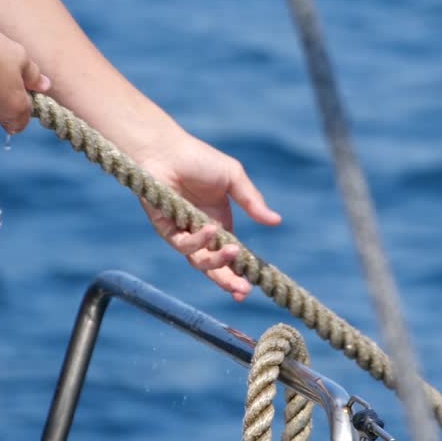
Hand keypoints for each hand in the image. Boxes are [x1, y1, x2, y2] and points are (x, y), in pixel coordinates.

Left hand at [137, 131, 280, 301]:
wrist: (166, 150)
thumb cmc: (199, 159)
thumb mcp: (233, 179)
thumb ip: (252, 202)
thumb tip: (276, 222)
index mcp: (220, 223)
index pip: (231, 255)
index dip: (240, 272)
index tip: (251, 284)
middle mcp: (202, 232)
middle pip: (215, 268)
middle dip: (228, 282)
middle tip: (242, 292)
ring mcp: (183, 232)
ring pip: (199, 262)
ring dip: (216, 261)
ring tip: (232, 251)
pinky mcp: (165, 229)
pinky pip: (183, 245)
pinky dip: (199, 241)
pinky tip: (210, 229)